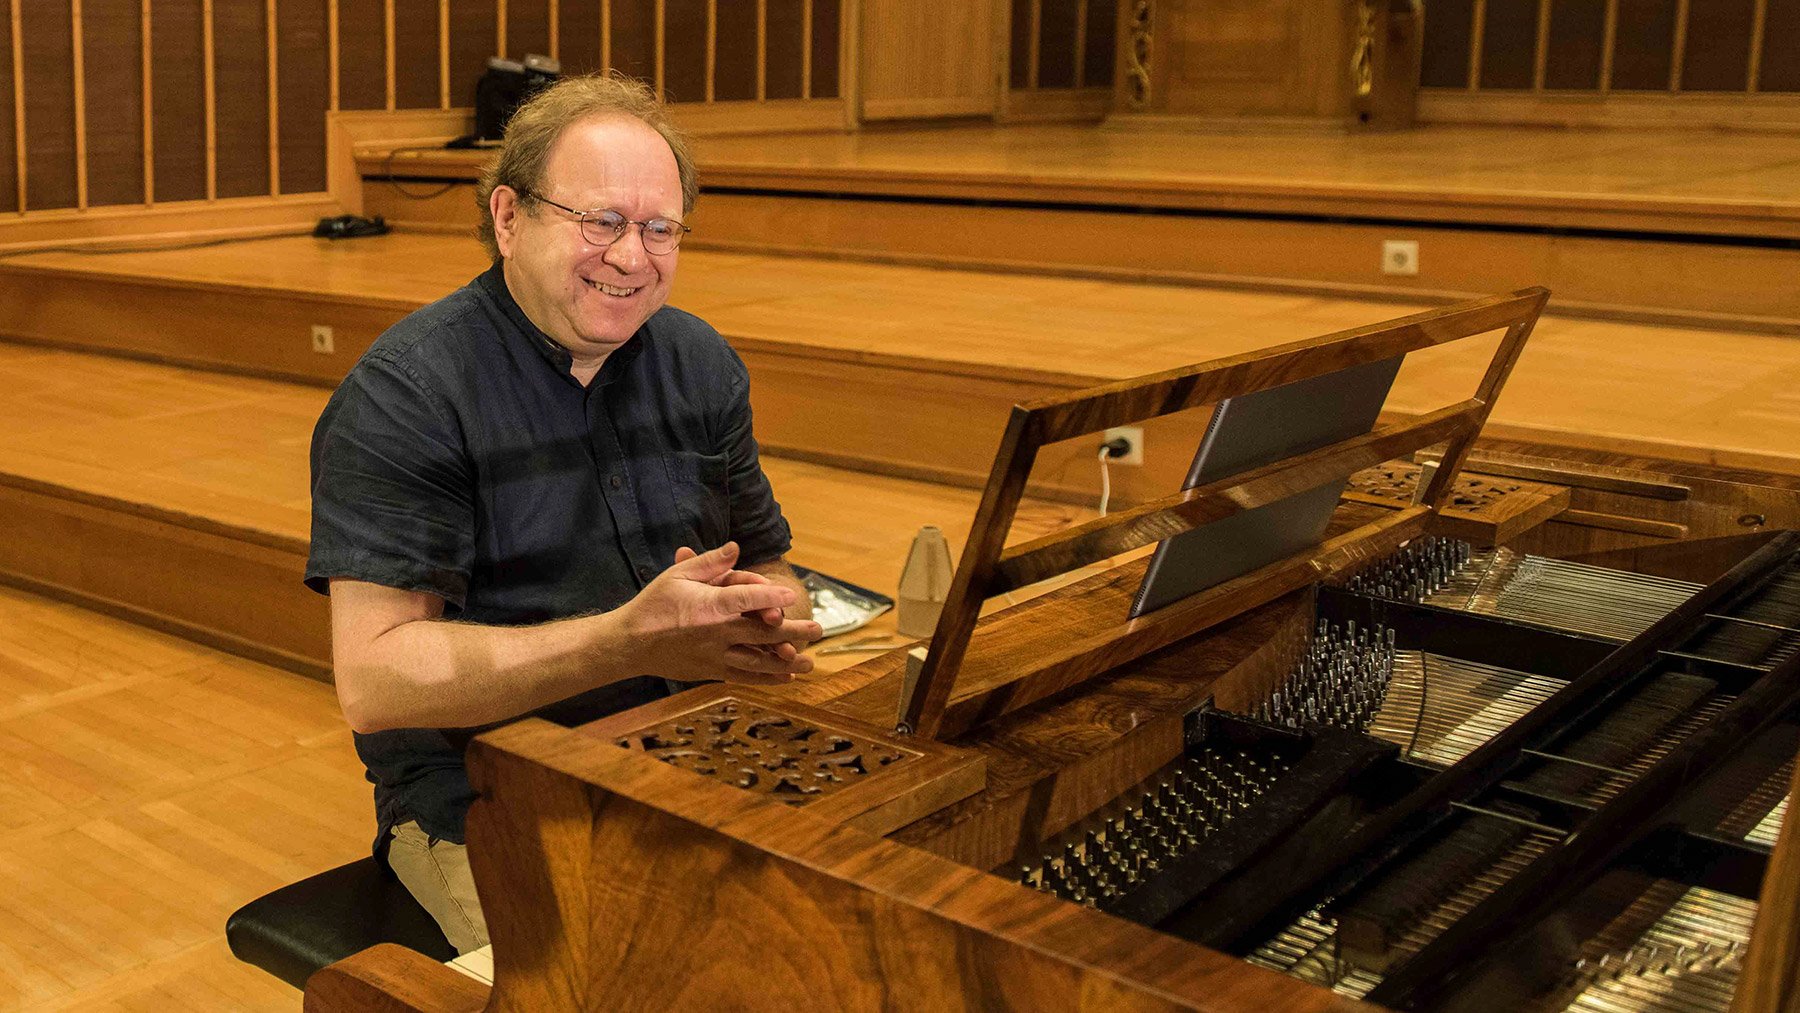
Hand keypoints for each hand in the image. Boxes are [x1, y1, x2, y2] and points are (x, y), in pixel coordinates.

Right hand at [621, 542, 822, 684]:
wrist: (630, 644)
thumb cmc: (654, 604)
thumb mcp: (678, 575)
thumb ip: (710, 562)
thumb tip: (736, 547)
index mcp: (708, 606)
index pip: (746, 599)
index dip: (770, 596)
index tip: (792, 596)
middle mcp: (715, 633)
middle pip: (761, 634)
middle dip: (792, 632)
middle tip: (817, 630)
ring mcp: (714, 656)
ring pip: (757, 661)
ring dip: (786, 663)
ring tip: (809, 663)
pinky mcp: (711, 672)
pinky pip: (744, 677)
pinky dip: (766, 679)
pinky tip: (785, 678)